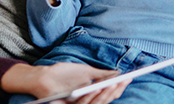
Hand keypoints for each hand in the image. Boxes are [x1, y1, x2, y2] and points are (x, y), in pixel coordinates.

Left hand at [2, 62, 127, 103]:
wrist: (43, 77)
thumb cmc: (63, 74)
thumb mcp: (85, 72)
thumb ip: (100, 74)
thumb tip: (117, 72)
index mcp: (92, 95)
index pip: (109, 94)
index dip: (120, 87)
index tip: (130, 77)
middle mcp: (87, 102)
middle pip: (105, 100)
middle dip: (115, 90)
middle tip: (124, 80)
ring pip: (97, 103)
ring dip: (106, 93)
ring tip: (115, 82)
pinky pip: (83, 103)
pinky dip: (92, 96)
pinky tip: (97, 87)